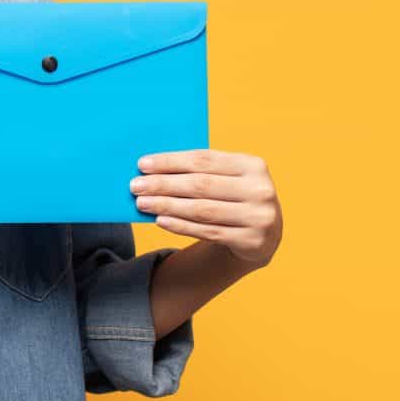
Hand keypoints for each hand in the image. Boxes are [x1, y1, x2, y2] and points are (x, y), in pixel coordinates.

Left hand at [130, 148, 281, 267]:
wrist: (263, 234)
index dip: (171, 161)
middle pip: (201, 185)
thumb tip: (151, 168)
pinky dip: (181, 225)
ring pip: (202, 210)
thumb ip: (199, 171)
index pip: (204, 160)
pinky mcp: (252, 241)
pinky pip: (208, 232)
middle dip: (163, 184)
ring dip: (167, 205)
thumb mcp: (227, 178)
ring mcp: (259, 217)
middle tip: (135, 186)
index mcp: (252, 165)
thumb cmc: (234, 197)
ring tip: (142, 203)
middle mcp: (260, 190)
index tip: (142, 164)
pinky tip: (160, 220)